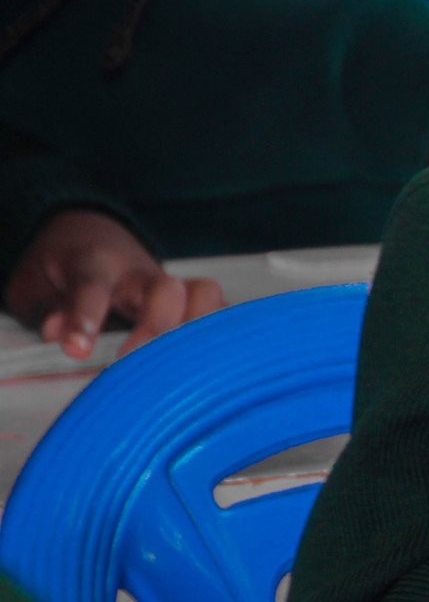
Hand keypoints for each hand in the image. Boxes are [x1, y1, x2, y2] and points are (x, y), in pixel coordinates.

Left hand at [4, 209, 224, 359]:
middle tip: (133, 362)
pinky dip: (220, 334)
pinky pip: (219, 311)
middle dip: (156, 327)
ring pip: (205, 295)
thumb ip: (46, 307)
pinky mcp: (192, 299)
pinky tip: (209, 362)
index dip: (86, 318)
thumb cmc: (67, 266)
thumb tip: (60, 332)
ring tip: (180, 364)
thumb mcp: (36, 282)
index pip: (93, 286)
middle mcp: (141, 273)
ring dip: (198, 329)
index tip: (78, 350)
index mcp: (96, 264)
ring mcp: (172, 284)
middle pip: (165, 290)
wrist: (93, 236)